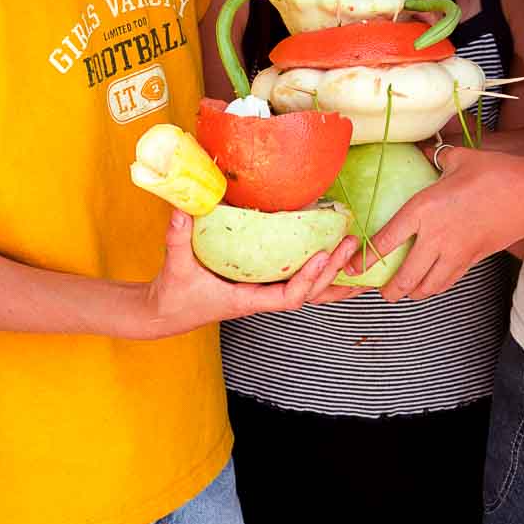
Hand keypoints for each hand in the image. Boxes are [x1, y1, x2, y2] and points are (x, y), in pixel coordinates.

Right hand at [142, 212, 360, 332]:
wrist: (166, 312)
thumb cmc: (174, 296)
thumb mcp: (176, 267)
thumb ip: (178, 238)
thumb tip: (181, 210)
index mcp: (247, 300)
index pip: (288, 297)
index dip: (307, 279)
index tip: (321, 256)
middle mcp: (261, 298)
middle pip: (308, 293)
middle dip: (332, 272)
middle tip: (350, 244)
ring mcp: (263, 293)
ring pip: (308, 290)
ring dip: (333, 275)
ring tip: (357, 255)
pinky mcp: (261, 285)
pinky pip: (296, 280)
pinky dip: (317, 273)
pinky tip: (332, 259)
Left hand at [372, 148, 523, 301]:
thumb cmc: (494, 173)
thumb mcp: (459, 158)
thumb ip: (436, 158)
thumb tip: (424, 152)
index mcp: (424, 209)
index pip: (387, 240)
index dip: (366, 259)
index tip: (354, 268)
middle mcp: (435, 237)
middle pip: (404, 277)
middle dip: (388, 289)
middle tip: (380, 290)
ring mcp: (455, 253)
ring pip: (426, 287)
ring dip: (411, 292)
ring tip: (403, 290)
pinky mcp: (472, 261)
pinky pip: (447, 282)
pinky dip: (434, 288)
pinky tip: (430, 284)